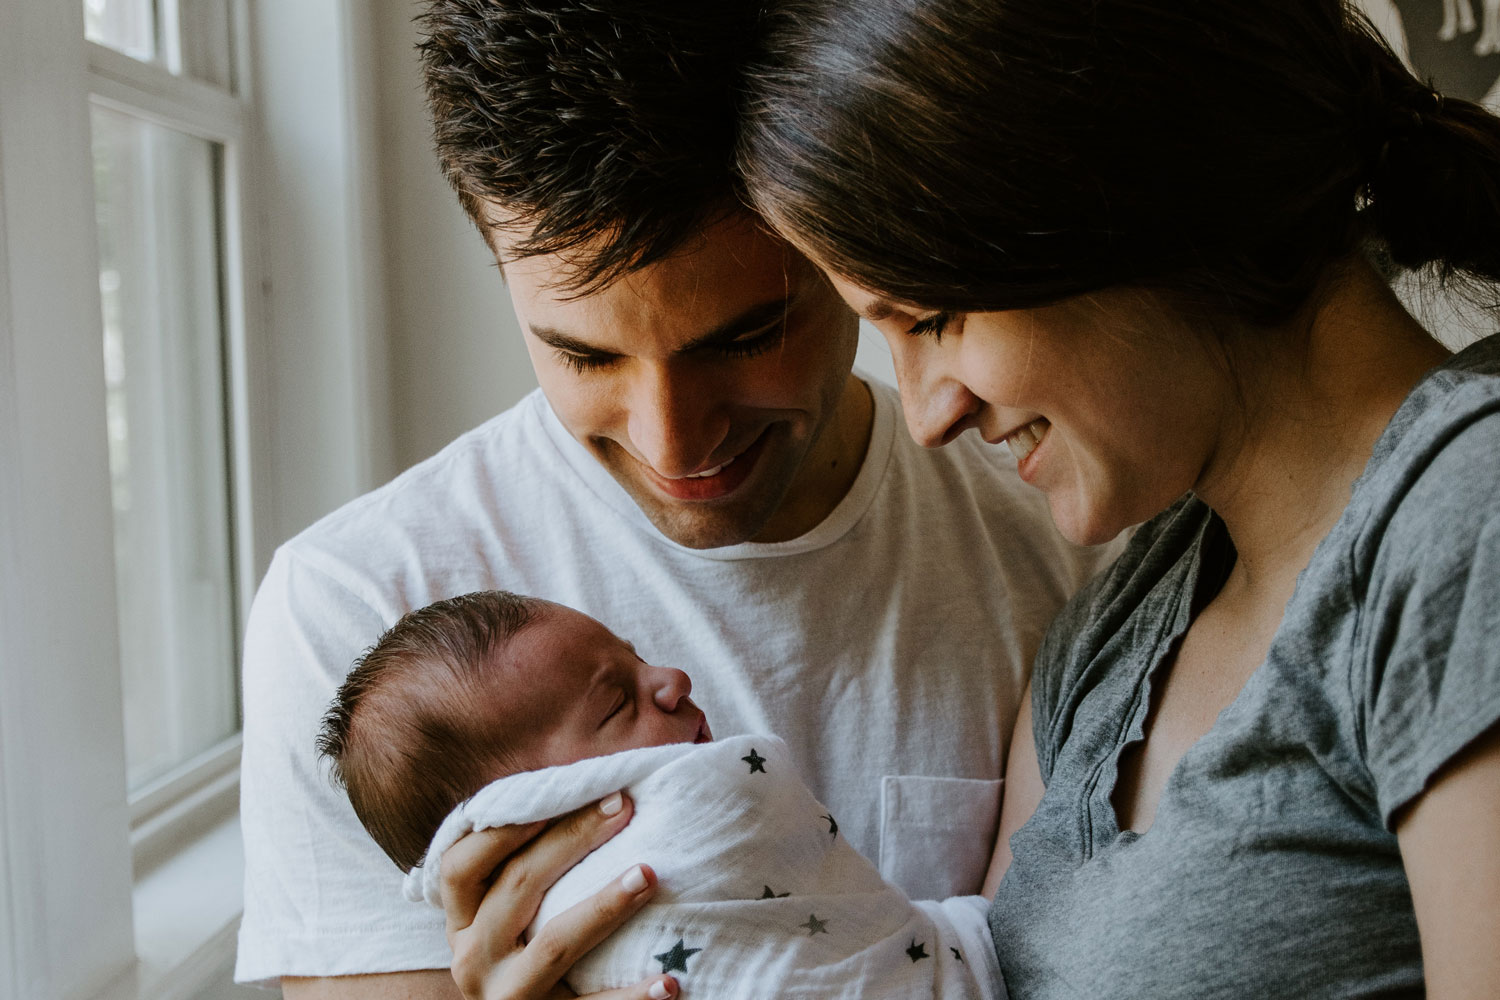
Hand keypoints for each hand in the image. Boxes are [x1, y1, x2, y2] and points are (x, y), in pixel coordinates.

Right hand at [441, 791, 677, 999]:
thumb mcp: (505, 922)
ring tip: (647, 874)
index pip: (461, 865)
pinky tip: (669, 980)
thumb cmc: (526, 958)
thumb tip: (588, 798)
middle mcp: (473, 959)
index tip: (559, 796)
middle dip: (572, 839)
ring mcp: (507, 996)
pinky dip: (631, 996)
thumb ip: (524, 873)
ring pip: (555, 943)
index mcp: (462, 923)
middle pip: (518, 885)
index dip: (504, 828)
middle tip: (624, 808)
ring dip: (604, 906)